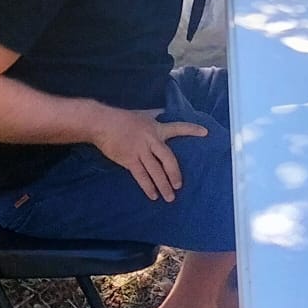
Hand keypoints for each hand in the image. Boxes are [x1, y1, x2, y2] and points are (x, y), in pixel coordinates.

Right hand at [92, 107, 207, 201]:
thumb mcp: (142, 114)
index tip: (205, 133)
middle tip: (179, 185)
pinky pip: (141, 176)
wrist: (102, 123)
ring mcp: (140, 150)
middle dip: (175, 174)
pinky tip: (153, 195)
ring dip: (163, 185)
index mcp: (156, 128)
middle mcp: (151, 140)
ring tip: (169, 197)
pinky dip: (148, 187)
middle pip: (168, 159)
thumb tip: (163, 110)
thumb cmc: (122, 118)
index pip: (178, 128)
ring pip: (155, 171)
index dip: (192, 130)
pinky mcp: (129, 159)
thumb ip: (154, 115)